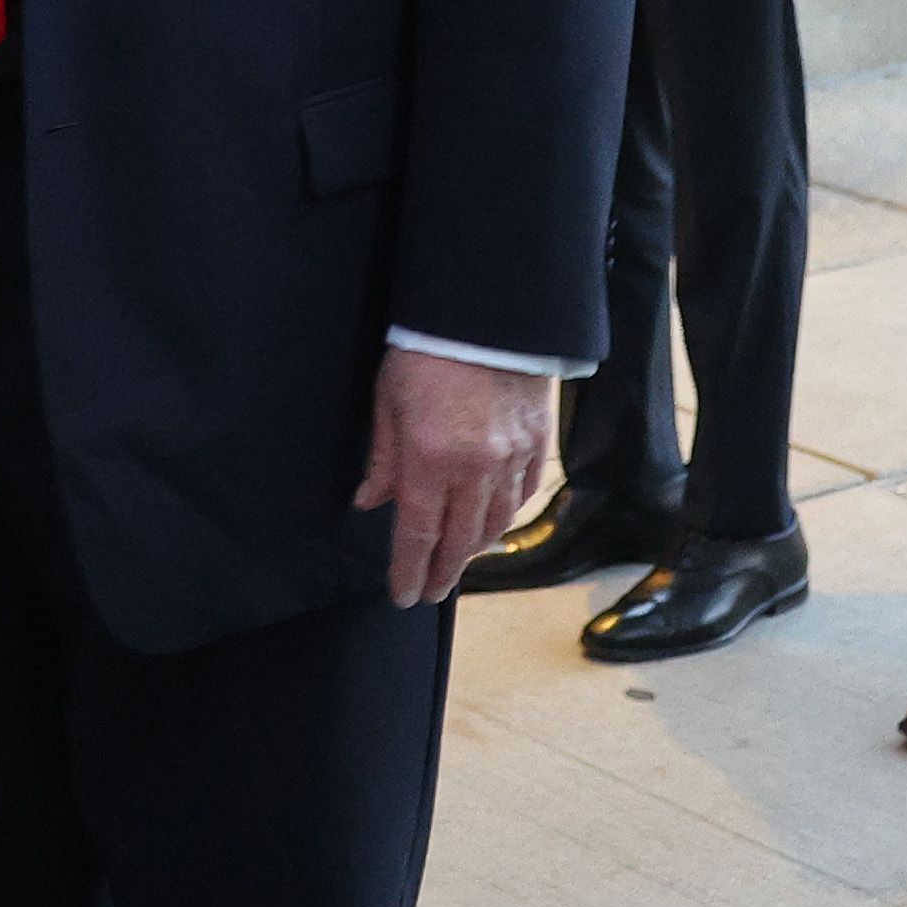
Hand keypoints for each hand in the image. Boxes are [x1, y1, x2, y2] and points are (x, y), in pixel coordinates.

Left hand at [354, 348, 554, 605]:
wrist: (487, 311)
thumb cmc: (426, 350)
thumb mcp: (389, 401)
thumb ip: (383, 459)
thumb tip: (369, 503)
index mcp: (430, 459)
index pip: (417, 534)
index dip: (409, 570)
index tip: (404, 595)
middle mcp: (475, 468)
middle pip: (459, 539)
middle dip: (442, 571)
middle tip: (430, 591)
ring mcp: (512, 457)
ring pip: (495, 522)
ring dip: (474, 548)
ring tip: (458, 561)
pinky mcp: (537, 442)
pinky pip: (524, 494)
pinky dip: (506, 515)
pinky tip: (494, 523)